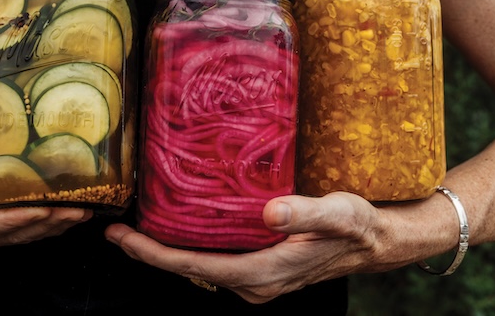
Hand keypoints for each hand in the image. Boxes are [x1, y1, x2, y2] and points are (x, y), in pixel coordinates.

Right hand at [0, 188, 91, 272]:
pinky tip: (63, 210)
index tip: (44, 209)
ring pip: (21, 232)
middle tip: (81, 208)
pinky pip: (17, 227)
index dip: (15, 219)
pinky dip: (42, 220)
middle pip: (15, 232)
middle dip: (49, 222)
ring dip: (53, 223)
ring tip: (84, 209)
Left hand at [105, 192, 384, 303]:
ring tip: (138, 223)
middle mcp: (254, 283)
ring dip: (167, 248)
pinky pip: (214, 259)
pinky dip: (190, 244)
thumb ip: (306, 212)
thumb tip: (270, 212)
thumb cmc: (359, 226)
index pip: (194, 266)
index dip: (153, 253)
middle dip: (150, 251)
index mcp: (263, 273)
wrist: (378, 241)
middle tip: (116, 227)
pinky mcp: (259, 267)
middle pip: (188, 268)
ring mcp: (256, 278)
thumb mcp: (339, 214)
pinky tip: (180, 224)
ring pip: (199, 265)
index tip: (122, 237)